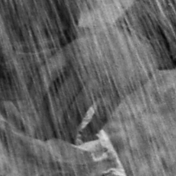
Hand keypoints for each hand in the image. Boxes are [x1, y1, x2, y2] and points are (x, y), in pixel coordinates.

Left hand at [43, 24, 159, 140]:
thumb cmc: (110, 42)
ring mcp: (101, 77)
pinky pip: (102, 114)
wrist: (145, 37)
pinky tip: (88, 134)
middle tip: (44, 134)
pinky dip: (94, 126)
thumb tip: (45, 84)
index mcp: (71, 51)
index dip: (33, 93)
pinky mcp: (118, 89)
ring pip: (78, 110)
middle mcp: (83, 64)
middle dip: (50, 120)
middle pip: (59, 98)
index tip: (31, 108)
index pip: (44, 74)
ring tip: (65, 137)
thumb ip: (67, 58)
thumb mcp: (84, 41)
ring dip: (69, 127)